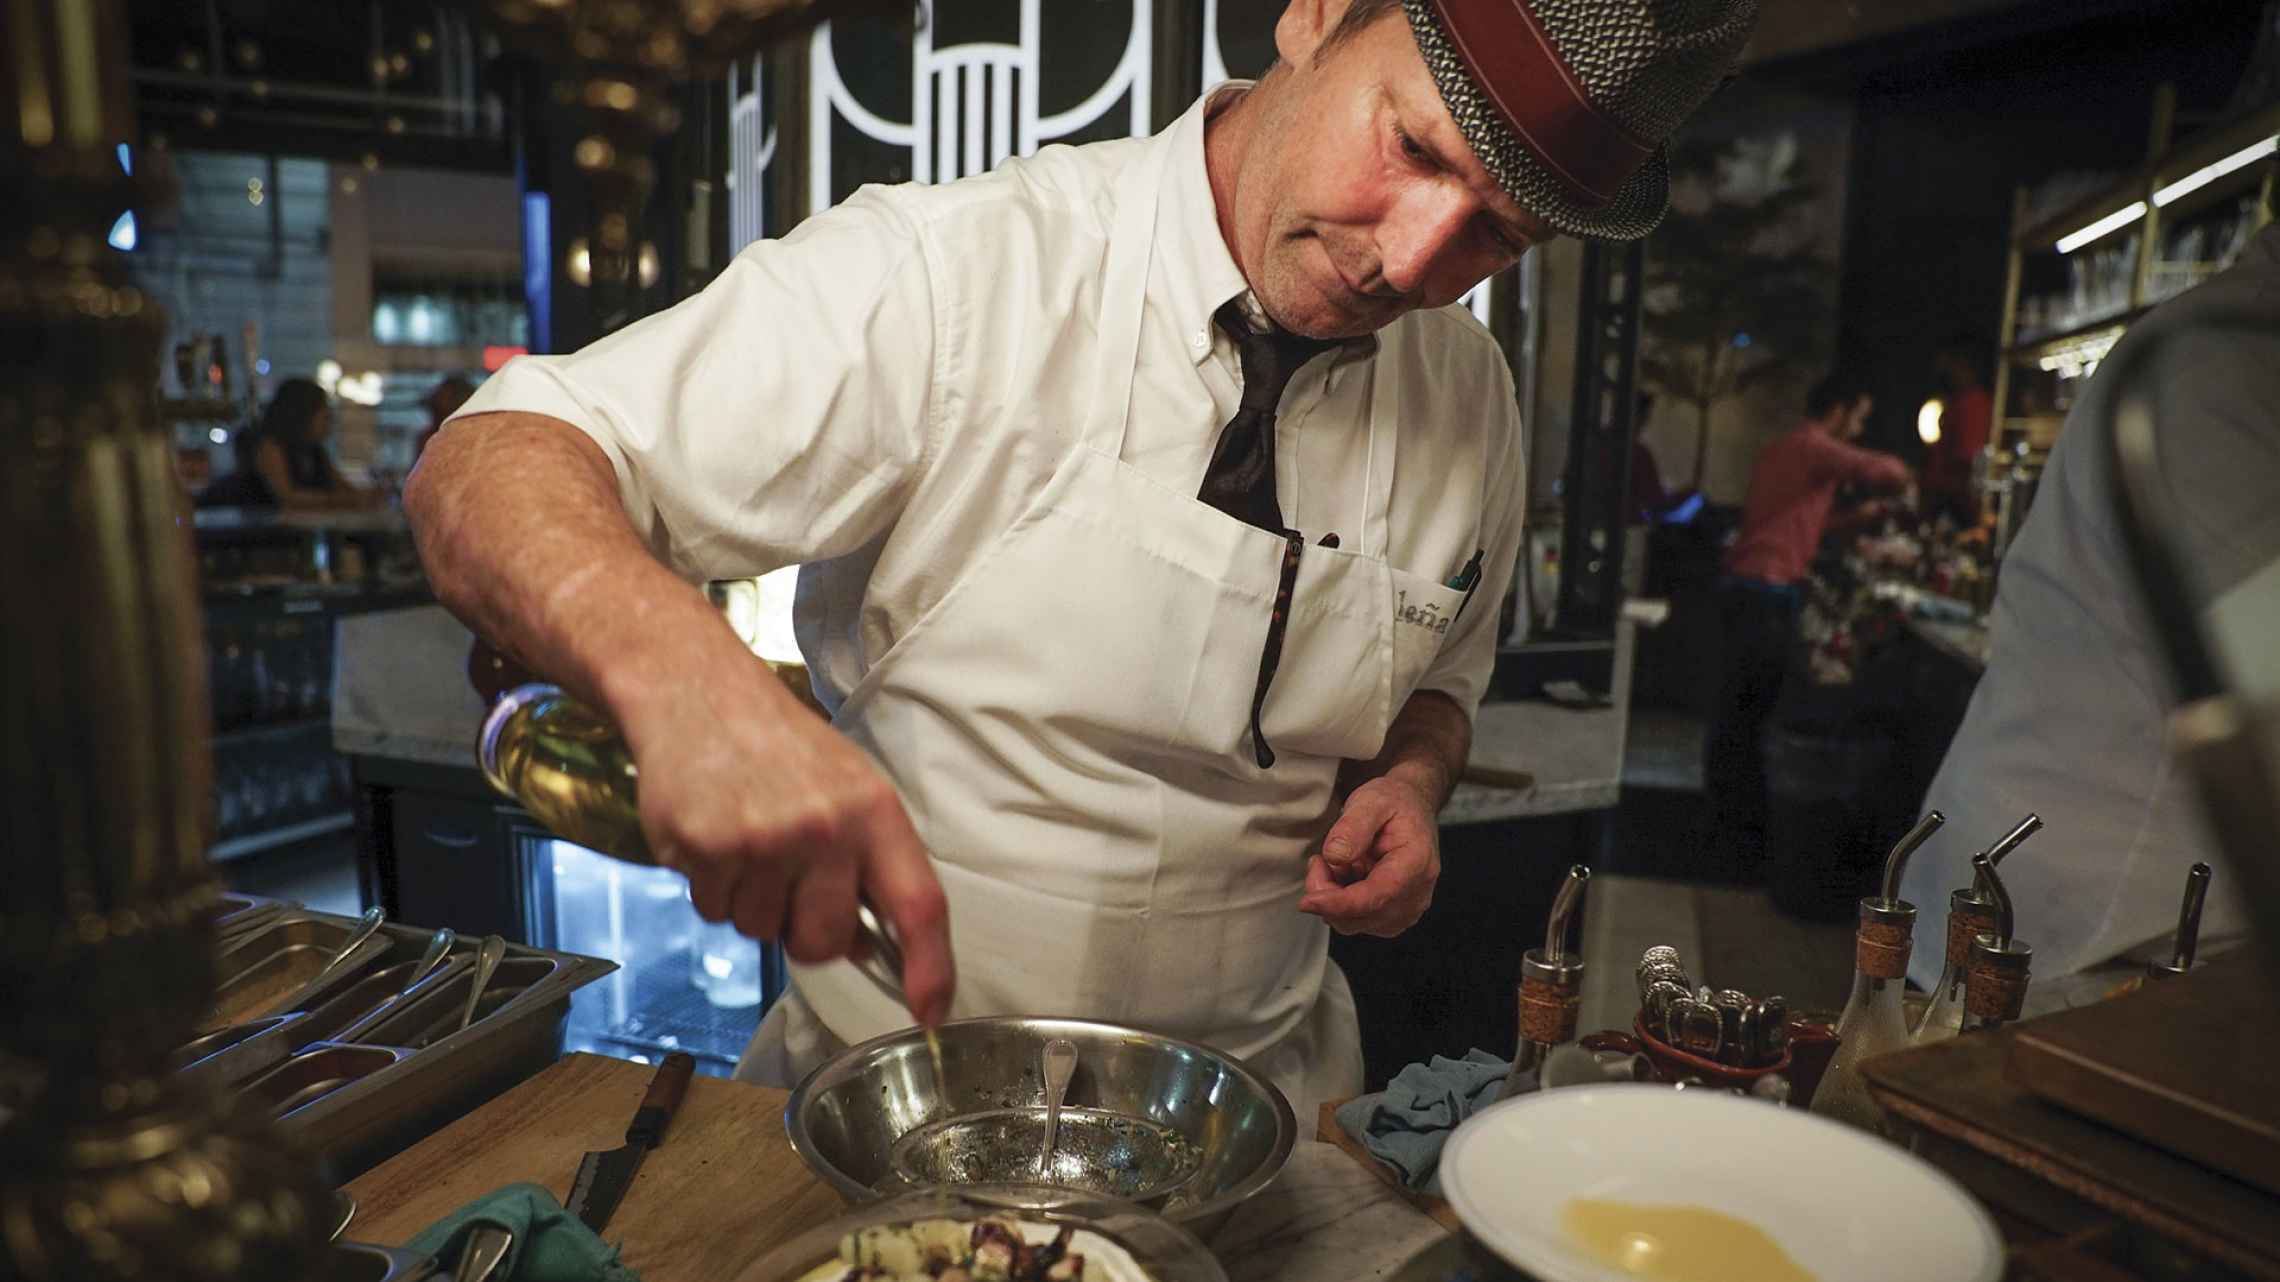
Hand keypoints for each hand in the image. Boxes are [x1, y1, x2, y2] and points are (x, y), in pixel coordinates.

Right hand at [622, 654, 953, 1025]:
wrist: (699, 693)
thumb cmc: (781, 749)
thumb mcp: (851, 789)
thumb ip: (870, 865)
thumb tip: (876, 950)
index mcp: (874, 812)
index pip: (919, 905)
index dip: (931, 968)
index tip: (932, 1013)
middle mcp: (824, 829)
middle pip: (827, 942)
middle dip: (808, 932)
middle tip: (792, 882)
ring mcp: (761, 839)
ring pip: (762, 932)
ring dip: (753, 904)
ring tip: (749, 841)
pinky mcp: (704, 848)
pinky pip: (714, 913)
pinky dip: (712, 889)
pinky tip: (715, 837)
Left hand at [1297, 774, 1440, 935]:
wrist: (1411, 808)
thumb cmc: (1394, 804)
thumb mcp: (1371, 801)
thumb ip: (1352, 827)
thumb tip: (1335, 856)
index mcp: (1417, 863)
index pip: (1377, 896)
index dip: (1339, 903)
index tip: (1308, 900)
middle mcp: (1417, 893)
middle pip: (1362, 916)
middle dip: (1327, 894)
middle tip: (1319, 860)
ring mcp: (1407, 908)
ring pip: (1355, 923)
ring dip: (1333, 899)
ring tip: (1336, 864)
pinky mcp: (1394, 915)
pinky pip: (1357, 921)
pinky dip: (1340, 904)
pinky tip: (1345, 877)